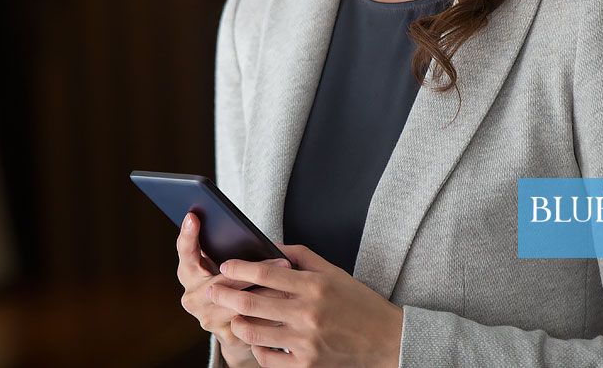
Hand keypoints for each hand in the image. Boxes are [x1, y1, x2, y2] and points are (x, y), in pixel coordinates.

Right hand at [175, 211, 291, 364]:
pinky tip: (288, 299)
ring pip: (242, 302)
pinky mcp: (227, 337)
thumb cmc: (233, 285)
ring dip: (269, 289)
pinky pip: (253, 320)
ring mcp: (208, 319)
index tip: (193, 216)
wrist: (235, 329)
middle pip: (222, 281)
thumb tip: (237, 228)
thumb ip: (224, 248)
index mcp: (188, 274)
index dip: (188, 235)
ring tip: (290, 278)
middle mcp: (193, 298)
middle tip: (281, 259)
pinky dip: (272, 309)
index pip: (186, 252)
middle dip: (254, 271)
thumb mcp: (221, 266)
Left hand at [210, 242, 404, 366]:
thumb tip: (271, 245)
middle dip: (224, 294)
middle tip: (213, 290)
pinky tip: (258, 339)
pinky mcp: (306, 366)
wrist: (389, 342)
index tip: (225, 266)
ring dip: (237, 323)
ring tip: (234, 316)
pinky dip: (257, 348)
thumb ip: (302, 256)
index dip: (239, 268)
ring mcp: (305, 342)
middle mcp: (307, 313)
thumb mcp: (335, 273)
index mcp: (314, 286)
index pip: (265, 273)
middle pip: (250, 303)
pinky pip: (267, 358)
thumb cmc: (361, 305)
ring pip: (252, 331)